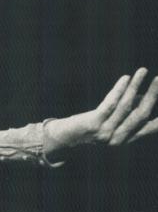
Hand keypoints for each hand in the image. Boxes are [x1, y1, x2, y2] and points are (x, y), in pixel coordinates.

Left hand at [43, 69, 157, 161]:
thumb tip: (144, 95)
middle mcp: (117, 139)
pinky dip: (118, 90)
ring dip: (136, 86)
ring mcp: (104, 133)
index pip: (149, 127)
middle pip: (141, 114)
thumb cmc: (91, 129)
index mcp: (125, 140)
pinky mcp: (92, 124)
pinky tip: (126, 77)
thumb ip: (129, 112)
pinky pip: (109, 104)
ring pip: (126, 106)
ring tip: (143, 71)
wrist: (63, 141)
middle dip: (153, 95)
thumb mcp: (113, 123)